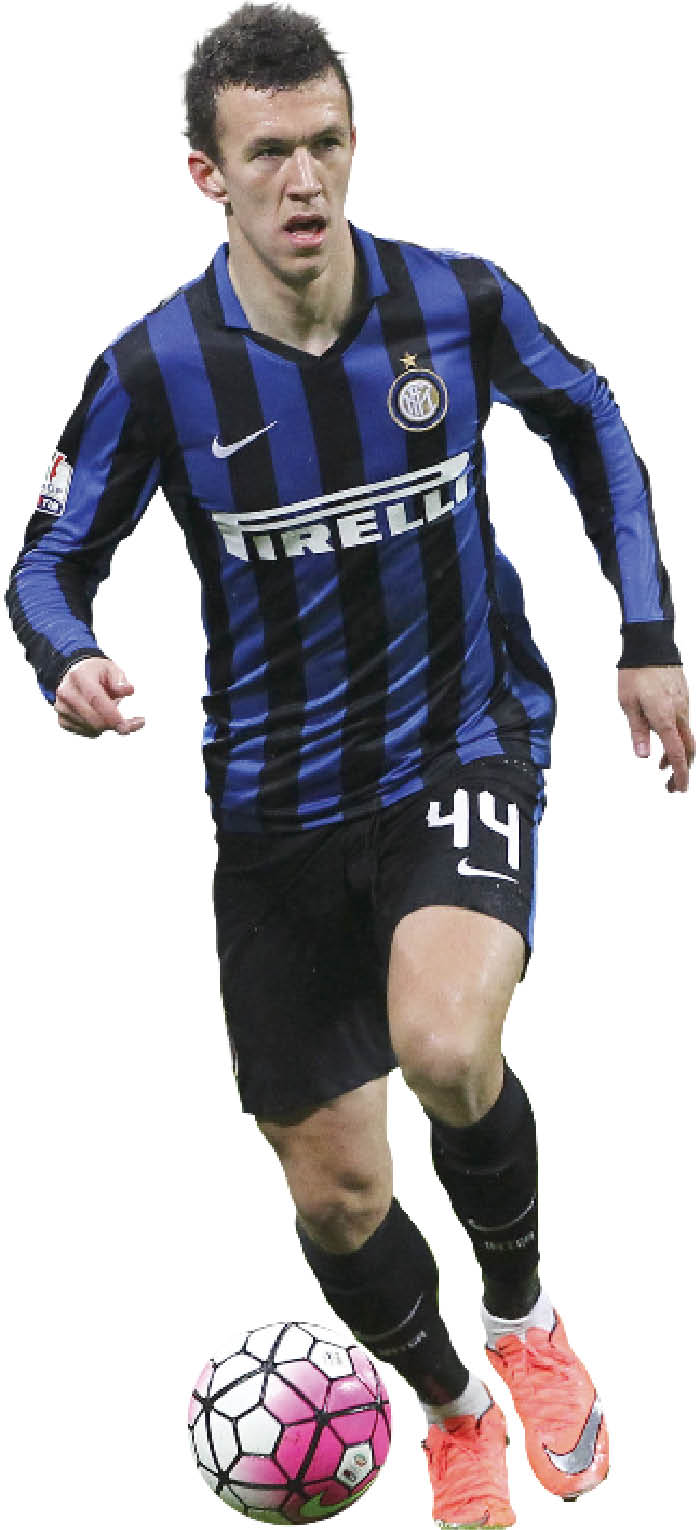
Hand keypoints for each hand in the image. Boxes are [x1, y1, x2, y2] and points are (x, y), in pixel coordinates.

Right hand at [54, 657, 144, 737]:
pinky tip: (99, 716)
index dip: (111, 714)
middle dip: (114, 724)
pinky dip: (98, 729)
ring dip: (106, 725)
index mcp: (79, 675)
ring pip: (91, 728)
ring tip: (109, 709)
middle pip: (93, 718)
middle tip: (129, 723)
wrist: (75, 675)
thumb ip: (120, 680)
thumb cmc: (96, 673)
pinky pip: (86, 733)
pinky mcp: (62, 720)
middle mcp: (66, 692)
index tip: (127, 726)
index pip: (95, 698)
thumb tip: (128, 690)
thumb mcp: (111, 669)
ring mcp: (62, 708)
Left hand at [618, 666, 693, 791]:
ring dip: (678, 754)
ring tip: (663, 767)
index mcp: (665, 717)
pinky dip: (677, 738)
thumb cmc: (636, 672)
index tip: (678, 788)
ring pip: (687, 736)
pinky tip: (665, 740)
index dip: (679, 773)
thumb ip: (638, 731)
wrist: (651, 643)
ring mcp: (684, 704)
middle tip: (671, 786)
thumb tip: (642, 755)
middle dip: (682, 770)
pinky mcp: (683, 697)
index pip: (677, 753)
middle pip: (688, 749)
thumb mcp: (628, 704)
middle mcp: (679, 713)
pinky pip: (684, 723)